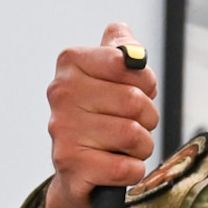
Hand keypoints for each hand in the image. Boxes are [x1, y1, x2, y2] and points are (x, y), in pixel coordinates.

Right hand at [37, 23, 159, 207]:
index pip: (128, 63)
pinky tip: (120, 168)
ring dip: (142, 147)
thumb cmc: (101, 119)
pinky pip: (126, 168)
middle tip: (137, 125)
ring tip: (128, 148)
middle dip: (148, 118)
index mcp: (71, 64)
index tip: (140, 91)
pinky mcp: (70, 166)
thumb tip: (122, 34)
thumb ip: (120, 50)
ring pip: (133, 135)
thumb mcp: (112, 78)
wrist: (78, 172)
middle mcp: (60, 93)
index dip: (146, 81)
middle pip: (134, 101)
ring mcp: (62, 130)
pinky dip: (133, 171)